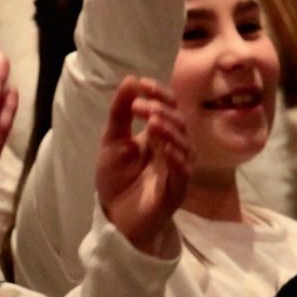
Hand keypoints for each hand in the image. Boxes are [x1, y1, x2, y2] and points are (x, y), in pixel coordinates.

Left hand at [93, 75, 191, 256]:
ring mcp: (178, 170)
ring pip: (184, 145)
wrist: (114, 216)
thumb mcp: (112, 141)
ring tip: (152, 123)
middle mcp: (174, 149)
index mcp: (160, 135)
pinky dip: (176, 159)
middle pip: (179, 123)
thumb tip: (131, 80)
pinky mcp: (176, 191)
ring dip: (169, 132)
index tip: (142, 84)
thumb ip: (120, 113)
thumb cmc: (117, 179)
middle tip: (139, 106)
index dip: (159, 94)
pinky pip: (182, 173)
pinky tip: (166, 149)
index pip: (169, 107)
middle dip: (160, 111)